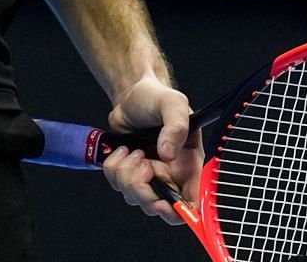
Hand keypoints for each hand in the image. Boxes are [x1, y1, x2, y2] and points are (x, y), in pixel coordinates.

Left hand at [100, 74, 201, 225]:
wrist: (132, 94)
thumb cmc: (157, 98)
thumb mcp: (172, 103)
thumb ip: (176, 126)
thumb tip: (168, 155)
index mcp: (189, 166)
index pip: (192, 202)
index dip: (181, 212)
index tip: (163, 204)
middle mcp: (170, 176)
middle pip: (158, 207)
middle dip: (143, 191)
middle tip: (141, 164)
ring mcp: (148, 178)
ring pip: (134, 197)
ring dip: (127, 174)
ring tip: (133, 150)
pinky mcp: (128, 174)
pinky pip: (117, 185)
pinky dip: (114, 168)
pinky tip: (122, 149)